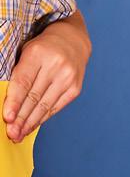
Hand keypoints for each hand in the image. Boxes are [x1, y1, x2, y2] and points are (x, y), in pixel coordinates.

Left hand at [4, 13, 90, 142]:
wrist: (73, 41)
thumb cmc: (43, 48)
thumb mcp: (27, 52)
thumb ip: (19, 74)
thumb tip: (10, 104)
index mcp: (38, 53)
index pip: (24, 82)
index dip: (15, 102)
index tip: (8, 118)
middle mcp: (55, 66)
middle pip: (34, 97)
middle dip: (21, 118)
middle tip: (12, 133)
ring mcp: (68, 78)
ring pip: (45, 106)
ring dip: (30, 123)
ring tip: (19, 134)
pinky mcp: (75, 89)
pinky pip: (55, 108)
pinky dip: (42, 118)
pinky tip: (32, 126)